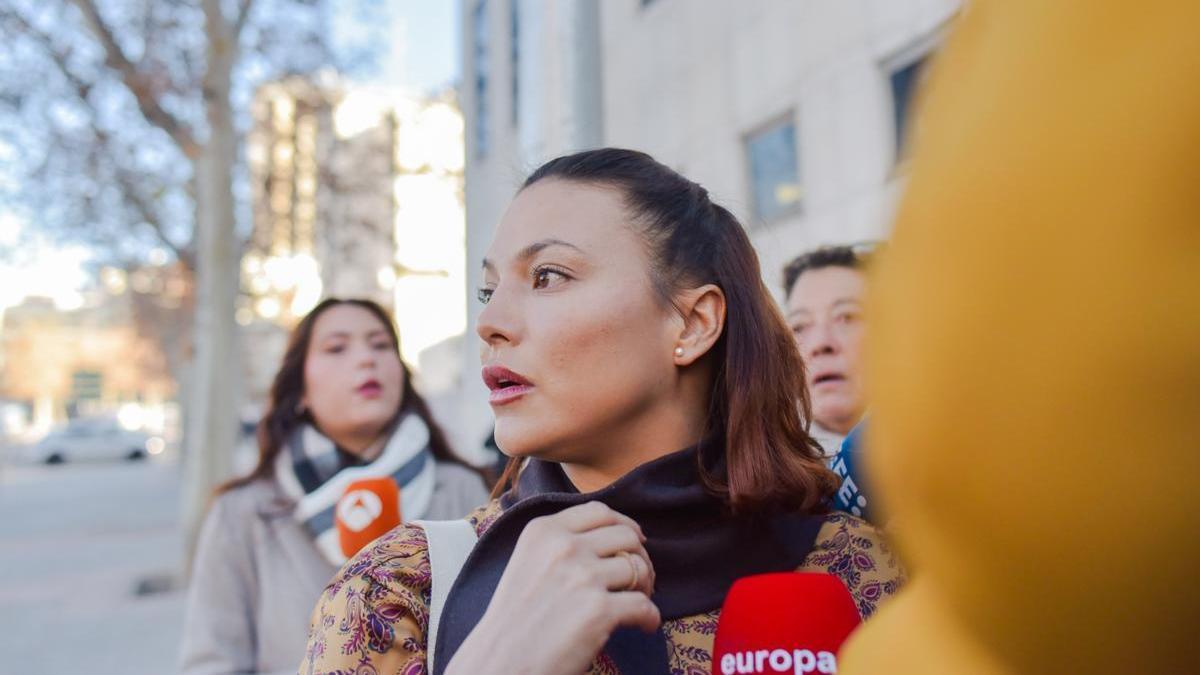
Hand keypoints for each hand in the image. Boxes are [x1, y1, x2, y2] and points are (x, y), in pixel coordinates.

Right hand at [445, 501, 659, 674]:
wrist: (500, 662)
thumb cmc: (514, 621)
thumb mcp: (527, 562)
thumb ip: (560, 544)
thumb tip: (612, 538)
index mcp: (543, 531)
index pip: (599, 512)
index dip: (625, 524)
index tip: (635, 539)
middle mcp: (564, 547)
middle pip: (626, 536)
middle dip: (640, 556)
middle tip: (639, 579)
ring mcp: (582, 577)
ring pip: (639, 568)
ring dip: (647, 586)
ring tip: (638, 601)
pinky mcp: (599, 610)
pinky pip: (644, 606)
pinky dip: (650, 617)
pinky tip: (644, 626)